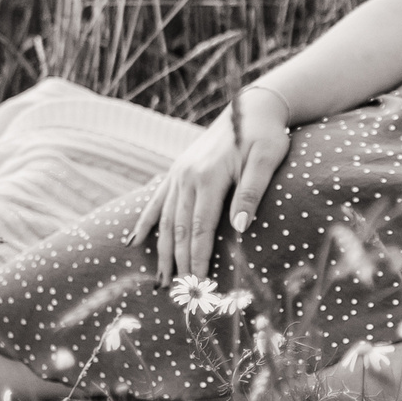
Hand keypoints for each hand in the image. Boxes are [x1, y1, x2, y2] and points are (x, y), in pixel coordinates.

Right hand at [127, 85, 293, 282]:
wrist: (252, 106)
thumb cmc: (266, 135)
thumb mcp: (267, 159)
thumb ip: (251, 191)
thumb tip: (239, 226)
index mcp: (207, 177)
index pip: (199, 228)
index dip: (197, 258)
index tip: (197, 284)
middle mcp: (187, 176)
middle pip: (178, 228)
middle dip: (178, 263)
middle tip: (180, 294)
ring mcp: (179, 173)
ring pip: (165, 219)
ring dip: (162, 251)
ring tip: (162, 280)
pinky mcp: (178, 170)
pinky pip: (157, 200)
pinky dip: (145, 221)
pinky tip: (135, 240)